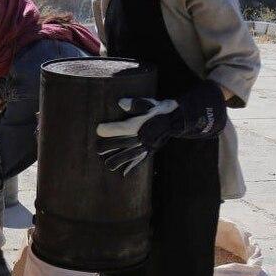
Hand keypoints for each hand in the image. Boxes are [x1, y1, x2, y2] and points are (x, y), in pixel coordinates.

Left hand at [96, 82, 225, 175]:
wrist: (178, 118)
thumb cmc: (159, 109)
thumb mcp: (148, 103)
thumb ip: (134, 103)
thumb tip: (120, 102)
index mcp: (141, 123)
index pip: (123, 127)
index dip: (110, 129)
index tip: (98, 129)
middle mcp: (143, 135)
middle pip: (124, 143)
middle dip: (110, 146)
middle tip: (98, 149)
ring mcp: (148, 144)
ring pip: (132, 154)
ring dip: (119, 160)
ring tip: (108, 165)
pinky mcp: (151, 149)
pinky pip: (142, 159)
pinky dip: (133, 166)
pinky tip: (124, 173)